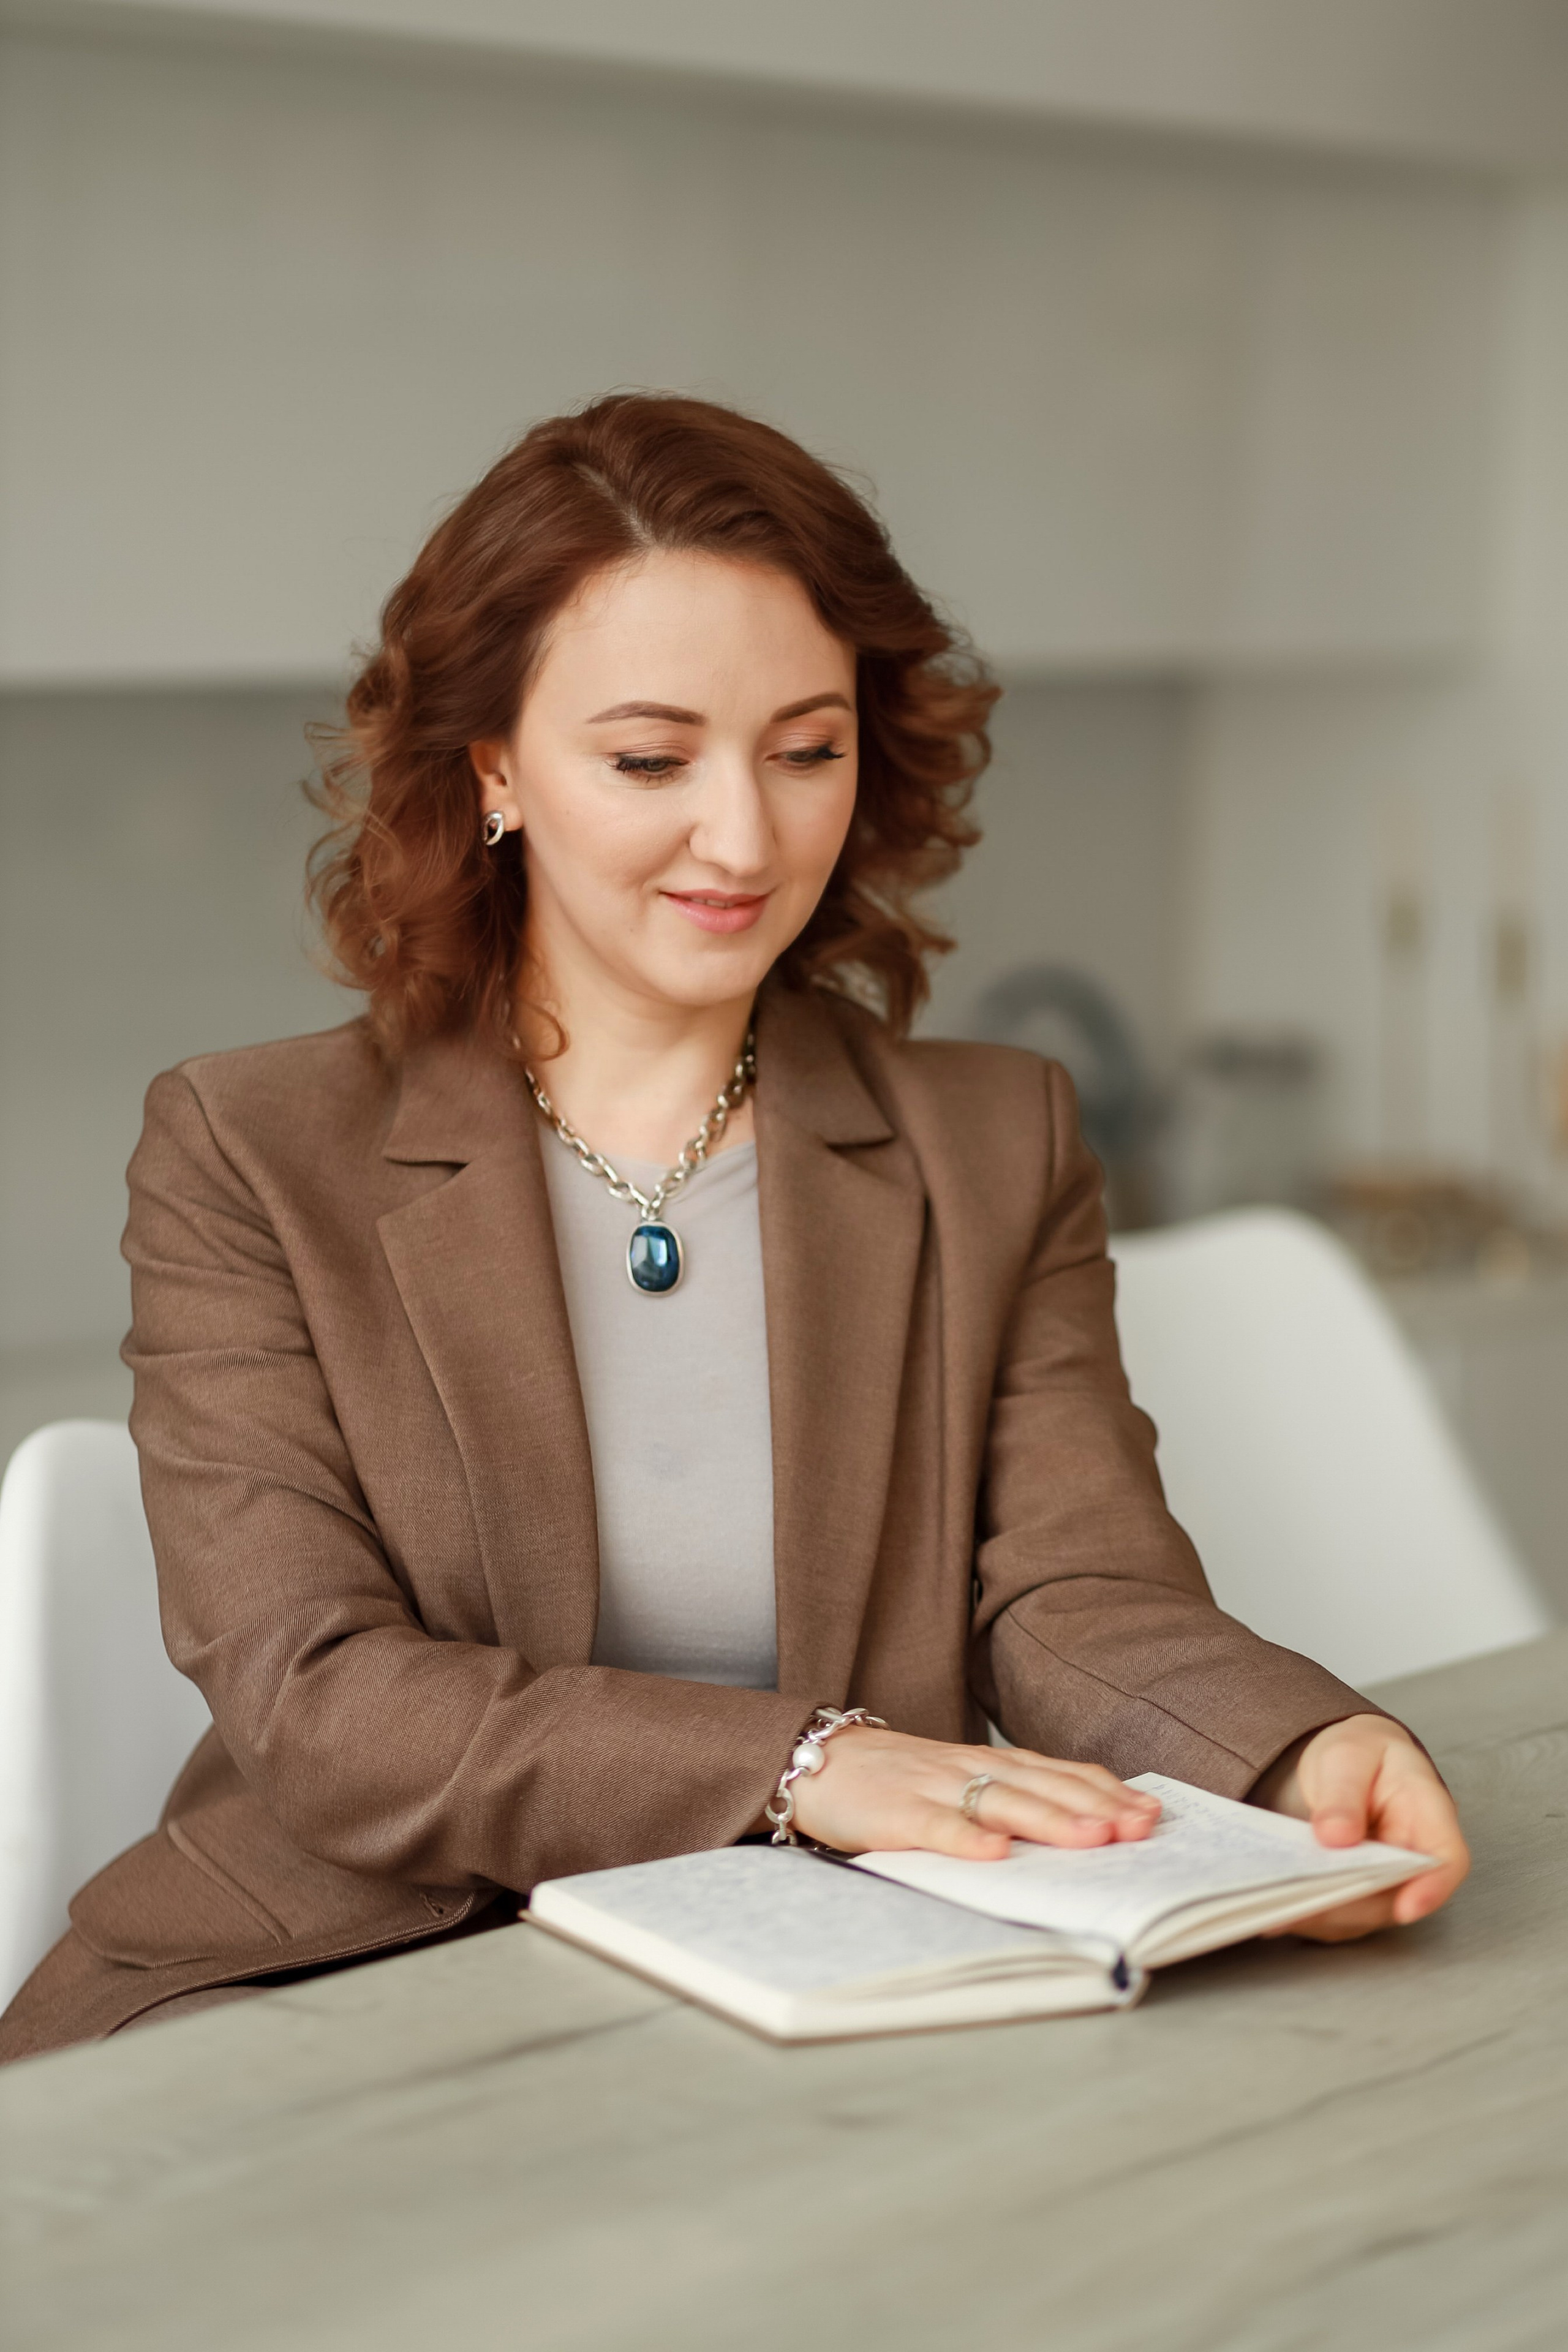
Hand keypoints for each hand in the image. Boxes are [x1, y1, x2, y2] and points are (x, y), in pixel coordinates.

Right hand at [788, 1727, 1161, 1858]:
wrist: (820, 1760)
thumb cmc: (900, 1779)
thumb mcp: (961, 1780)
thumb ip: (1012, 1797)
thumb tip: (1081, 1830)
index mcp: (991, 1764)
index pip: (1062, 1773)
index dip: (1108, 1792)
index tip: (1152, 1814)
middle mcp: (972, 1769)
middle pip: (1045, 1786)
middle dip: (1097, 1807)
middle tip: (1142, 1828)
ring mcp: (935, 1788)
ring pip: (1002, 1802)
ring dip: (1051, 1820)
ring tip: (1093, 1838)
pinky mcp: (897, 1813)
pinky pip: (937, 1827)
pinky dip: (967, 1840)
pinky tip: (996, 1855)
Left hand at [1252, 1714, 1468, 1940]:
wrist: (1346, 1764)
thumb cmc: (1359, 1755)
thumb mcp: (1348, 1755)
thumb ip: (1344, 1793)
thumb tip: (1335, 1836)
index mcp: (1428, 1812)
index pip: (1447, 1859)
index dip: (1432, 1889)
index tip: (1406, 1908)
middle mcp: (1413, 1856)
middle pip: (1397, 1896)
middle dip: (1352, 1905)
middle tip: (1306, 1901)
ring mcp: (1387, 1881)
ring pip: (1363, 1914)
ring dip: (1323, 1915)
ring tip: (1279, 1909)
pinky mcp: (1358, 1895)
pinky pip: (1338, 1914)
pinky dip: (1307, 1913)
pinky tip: (1274, 1907)